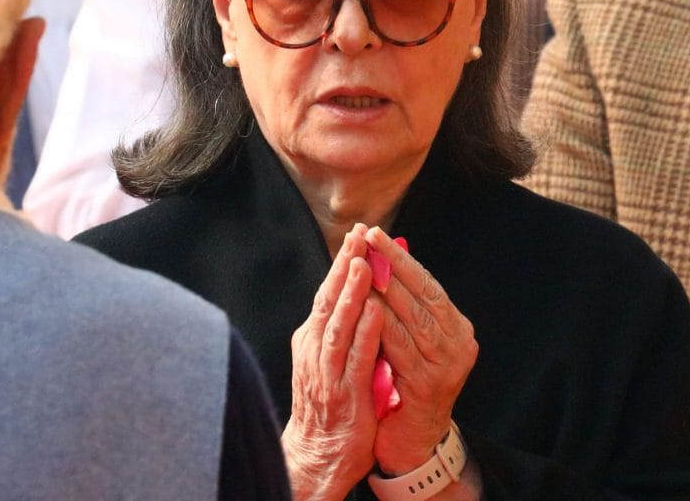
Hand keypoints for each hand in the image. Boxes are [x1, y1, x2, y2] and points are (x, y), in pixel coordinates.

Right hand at [283, 226, 383, 500]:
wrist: (319, 454)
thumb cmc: (330, 404)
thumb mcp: (332, 359)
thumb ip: (345, 329)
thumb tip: (368, 294)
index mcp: (311, 338)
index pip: (327, 294)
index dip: (341, 263)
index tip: (357, 235)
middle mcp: (313, 349)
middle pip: (328, 300)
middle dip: (344, 266)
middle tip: (358, 235)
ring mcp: (325, 371)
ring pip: (338, 324)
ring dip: (352, 294)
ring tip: (365, 264)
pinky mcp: (342, 393)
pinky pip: (354, 358)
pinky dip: (366, 332)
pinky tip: (378, 312)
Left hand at [366, 225, 478, 474]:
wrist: (411, 441)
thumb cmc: (404, 382)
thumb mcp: (410, 338)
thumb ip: (403, 304)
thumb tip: (385, 254)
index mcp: (457, 327)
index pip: (428, 283)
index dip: (400, 258)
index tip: (374, 234)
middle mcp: (460, 343)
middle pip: (423, 294)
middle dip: (391, 264)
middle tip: (366, 238)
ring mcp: (448, 365)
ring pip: (412, 317)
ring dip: (385, 288)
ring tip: (362, 263)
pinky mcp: (428, 385)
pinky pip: (400, 347)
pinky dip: (381, 324)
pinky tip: (363, 306)